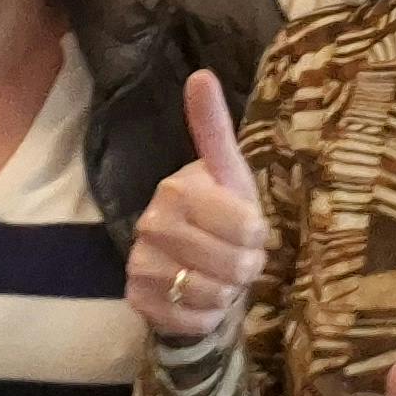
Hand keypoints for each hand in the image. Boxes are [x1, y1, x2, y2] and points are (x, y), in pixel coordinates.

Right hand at [126, 69, 268, 344]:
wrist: (183, 261)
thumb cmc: (216, 212)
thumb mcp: (227, 172)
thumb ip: (214, 128)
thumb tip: (201, 74)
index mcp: (176, 188)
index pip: (248, 227)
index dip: (258, 235)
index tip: (247, 228)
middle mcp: (151, 224)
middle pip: (236, 265)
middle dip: (246, 266)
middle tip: (235, 256)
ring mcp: (140, 263)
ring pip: (215, 295)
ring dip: (227, 292)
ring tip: (217, 275)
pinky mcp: (137, 300)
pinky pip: (194, 321)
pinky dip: (207, 316)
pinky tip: (198, 298)